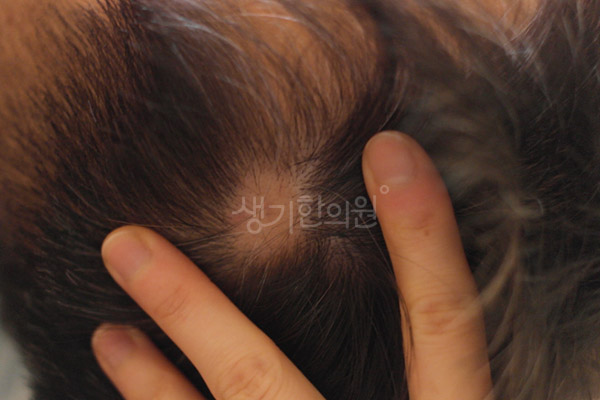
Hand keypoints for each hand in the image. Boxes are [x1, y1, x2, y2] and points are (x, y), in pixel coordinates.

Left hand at [92, 131, 492, 399]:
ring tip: (109, 337)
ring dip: (152, 390)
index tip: (394, 152)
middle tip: (126, 244)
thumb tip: (420, 328)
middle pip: (264, 386)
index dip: (426, 239)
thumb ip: (435, 385)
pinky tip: (139, 386)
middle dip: (193, 311)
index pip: (446, 331)